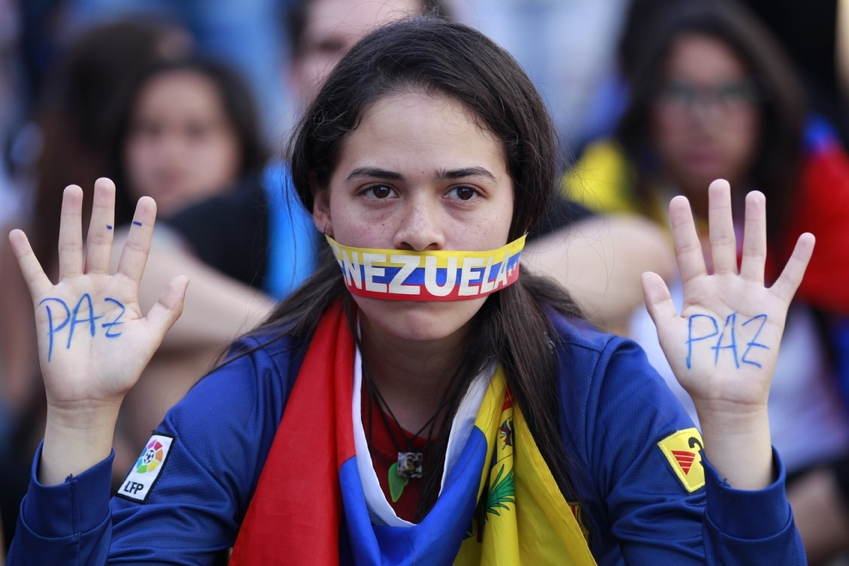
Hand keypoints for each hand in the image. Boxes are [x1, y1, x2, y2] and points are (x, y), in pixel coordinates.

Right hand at [8, 179, 187, 420]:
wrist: (89, 398)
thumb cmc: (122, 372)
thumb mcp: (149, 339)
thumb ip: (167, 309)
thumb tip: (184, 278)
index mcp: (126, 292)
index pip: (136, 251)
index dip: (143, 227)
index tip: (150, 199)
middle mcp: (99, 286)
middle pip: (101, 240)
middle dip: (104, 211)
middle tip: (105, 180)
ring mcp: (72, 292)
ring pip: (70, 247)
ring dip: (71, 219)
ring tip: (74, 190)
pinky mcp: (47, 305)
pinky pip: (34, 274)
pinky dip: (25, 255)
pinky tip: (18, 233)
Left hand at [642, 179, 812, 410]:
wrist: (723, 397)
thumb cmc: (693, 368)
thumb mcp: (669, 334)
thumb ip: (658, 303)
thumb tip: (647, 272)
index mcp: (696, 292)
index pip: (687, 251)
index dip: (681, 225)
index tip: (675, 198)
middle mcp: (722, 288)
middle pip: (720, 242)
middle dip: (718, 212)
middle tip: (718, 182)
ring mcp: (748, 297)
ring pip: (753, 252)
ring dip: (754, 224)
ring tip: (754, 196)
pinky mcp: (772, 311)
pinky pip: (787, 281)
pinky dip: (798, 260)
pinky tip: (806, 238)